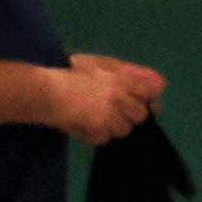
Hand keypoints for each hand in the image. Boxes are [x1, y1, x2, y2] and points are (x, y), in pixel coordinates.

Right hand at [43, 53, 162, 144]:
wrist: (46, 92)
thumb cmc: (69, 72)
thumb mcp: (99, 63)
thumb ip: (127, 70)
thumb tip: (150, 80)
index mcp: (123, 80)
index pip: (155, 89)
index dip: (151, 96)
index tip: (145, 101)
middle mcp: (121, 98)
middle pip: (141, 114)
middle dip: (130, 114)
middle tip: (114, 111)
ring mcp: (110, 117)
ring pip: (125, 129)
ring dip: (114, 126)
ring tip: (97, 119)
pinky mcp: (97, 131)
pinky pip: (105, 139)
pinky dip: (97, 135)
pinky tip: (86, 126)